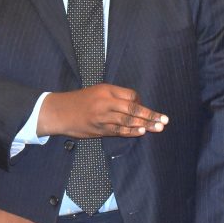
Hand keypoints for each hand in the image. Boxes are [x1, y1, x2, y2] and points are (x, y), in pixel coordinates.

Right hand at [38, 84, 167, 138]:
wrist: (59, 112)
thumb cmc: (80, 101)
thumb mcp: (97, 91)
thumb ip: (115, 97)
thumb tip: (135, 105)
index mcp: (106, 90)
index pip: (130, 95)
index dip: (141, 103)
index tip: (148, 110)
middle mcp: (105, 103)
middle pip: (132, 108)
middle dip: (150, 115)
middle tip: (164, 120)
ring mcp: (102, 117)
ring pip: (127, 121)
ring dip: (145, 125)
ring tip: (158, 127)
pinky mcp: (98, 130)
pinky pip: (118, 131)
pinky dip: (131, 131)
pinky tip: (142, 132)